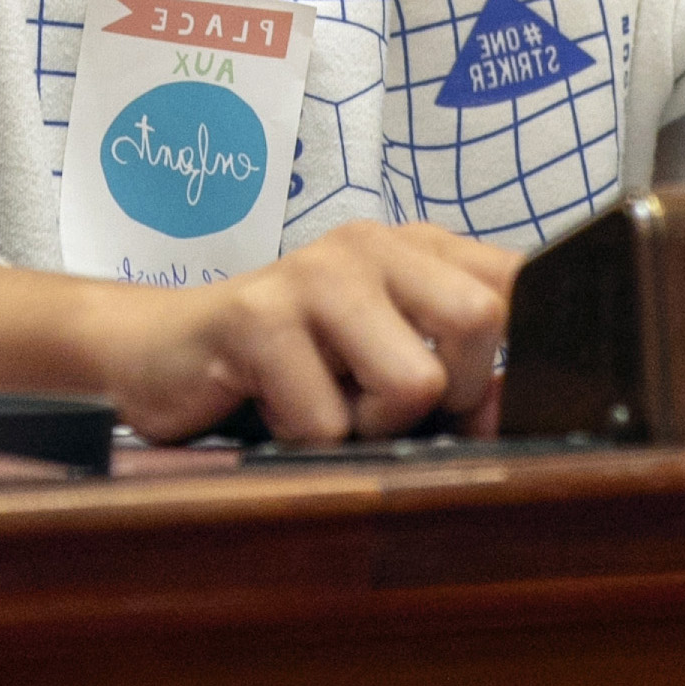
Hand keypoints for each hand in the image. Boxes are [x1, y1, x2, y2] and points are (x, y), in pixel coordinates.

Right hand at [0, 221, 518, 444]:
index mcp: (416, 246)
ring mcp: (315, 272)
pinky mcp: (258, 315)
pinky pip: (327, 421)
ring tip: (324, 406)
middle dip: (447, 396)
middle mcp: (373, 243)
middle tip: (384, 405)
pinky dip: (306, 442)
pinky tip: (272, 410)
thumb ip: (460, 379)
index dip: (521, 353)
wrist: (160, 353)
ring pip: (412, 381)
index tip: (482, 396)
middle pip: (480, 324)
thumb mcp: (383, 365)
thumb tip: (523, 410)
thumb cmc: (288, 367)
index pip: (519, 281)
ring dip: (370, 427)